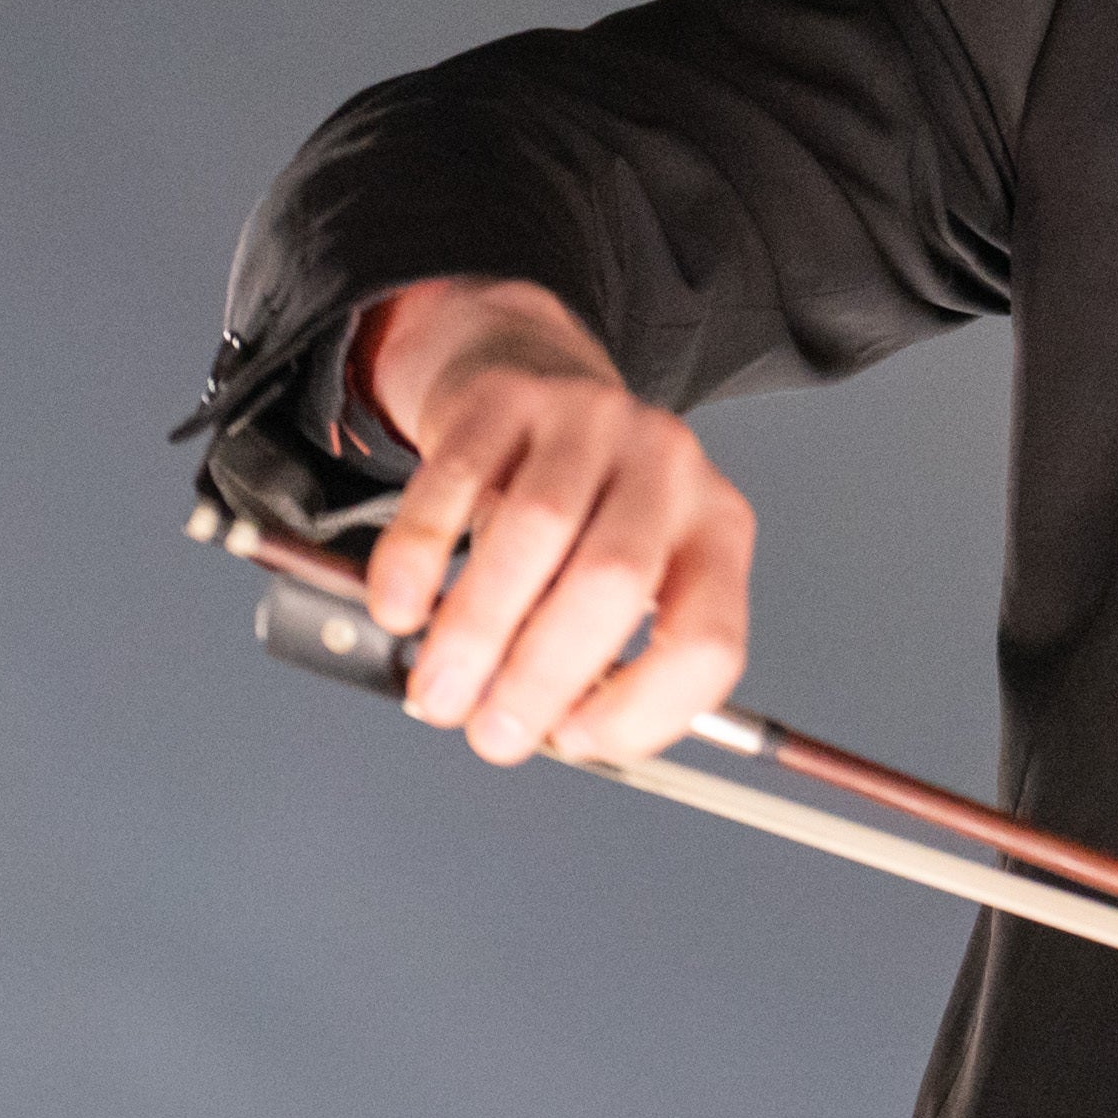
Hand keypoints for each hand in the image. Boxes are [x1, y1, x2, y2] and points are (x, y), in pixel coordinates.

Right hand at [354, 276, 758, 768]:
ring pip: (534, 532)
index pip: (709, 637)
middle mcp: (671, 467)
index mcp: (717, 530)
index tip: (576, 742)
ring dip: (474, 630)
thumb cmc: (579, 509)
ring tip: (438, 692)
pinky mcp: (509, 397)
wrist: (532, 375)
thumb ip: (597, 654)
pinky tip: (399, 609)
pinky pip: (454, 483)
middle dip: (542, 675)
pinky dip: (418, 559)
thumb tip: (541, 729)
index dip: (645, 708)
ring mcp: (592, 420)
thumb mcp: (620, 575)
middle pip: (614, 582)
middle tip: (490, 733)